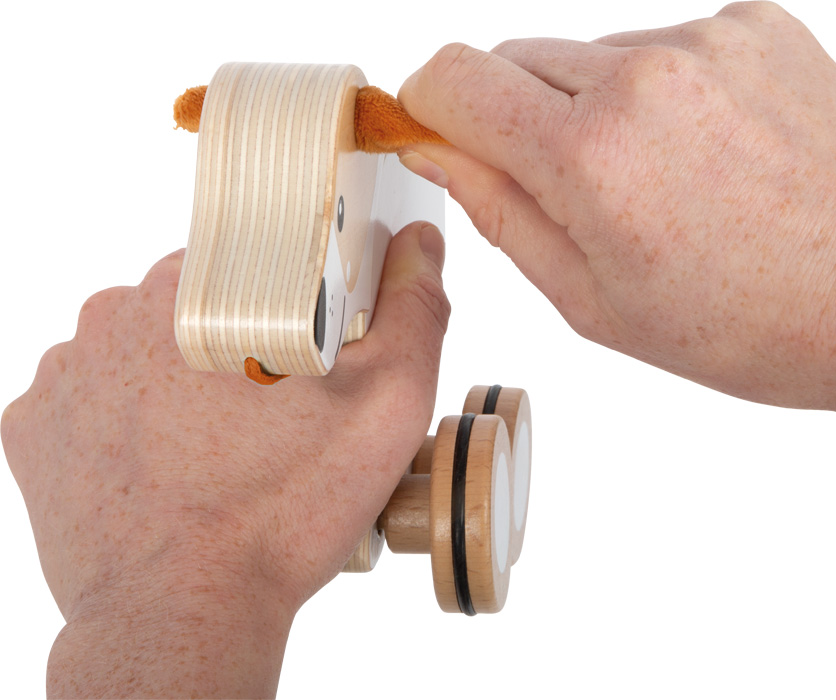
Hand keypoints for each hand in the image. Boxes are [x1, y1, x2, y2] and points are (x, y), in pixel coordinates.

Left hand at [1, 222, 448, 697]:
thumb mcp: (386, 406)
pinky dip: (130, 422)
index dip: (292, 307)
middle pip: (197, 307)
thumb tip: (419, 246)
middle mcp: (115, 315)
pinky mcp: (35, 430)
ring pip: (142, 351)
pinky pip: (94, 401)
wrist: (186, 615)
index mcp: (201, 289)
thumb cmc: (283, 512)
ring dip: (179, 382)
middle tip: (274, 416)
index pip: (254, 262)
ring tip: (220, 447)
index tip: (309, 359)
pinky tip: (169, 463)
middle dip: (237, 344)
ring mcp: (67, 375)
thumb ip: (413, 311)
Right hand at [396, 2, 835, 445]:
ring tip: (659, 183)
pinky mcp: (756, 23)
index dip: (429, 107)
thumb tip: (442, 153)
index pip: (453, 77)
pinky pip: (664, 46)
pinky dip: (662, 93)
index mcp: (592, 157)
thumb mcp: (599, 304)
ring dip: (594, 109)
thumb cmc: (761, 322)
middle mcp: (644, 75)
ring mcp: (707, 40)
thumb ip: (503, 216)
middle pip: (514, 57)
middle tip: (570, 192)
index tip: (437, 135)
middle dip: (516, 119)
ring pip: (590, 55)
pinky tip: (707, 155)